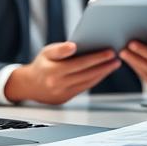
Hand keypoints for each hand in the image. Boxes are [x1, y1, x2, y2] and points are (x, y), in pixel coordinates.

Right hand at [4, 42, 120, 104]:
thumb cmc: (41, 65)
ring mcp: (63, 93)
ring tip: (114, 64)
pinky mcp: (66, 98)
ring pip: (87, 83)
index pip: (80, 64)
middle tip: (117, 58)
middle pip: (86, 74)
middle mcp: (58, 84)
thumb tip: (74, 47)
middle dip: (104, 66)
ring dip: (102, 73)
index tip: (110, 52)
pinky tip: (103, 72)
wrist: (29, 86)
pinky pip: (84, 88)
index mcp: (53, 71)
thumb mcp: (46, 52)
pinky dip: (95, 80)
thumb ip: (60, 49)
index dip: (96, 58)